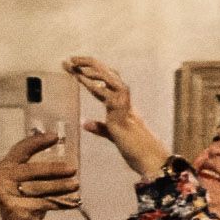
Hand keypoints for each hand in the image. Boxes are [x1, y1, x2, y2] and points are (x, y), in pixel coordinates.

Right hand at [0, 128, 75, 219]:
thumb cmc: (27, 197)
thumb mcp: (29, 179)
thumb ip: (39, 165)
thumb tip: (66, 150)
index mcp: (5, 166)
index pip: (21, 149)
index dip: (37, 142)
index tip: (55, 136)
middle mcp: (2, 178)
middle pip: (31, 170)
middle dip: (54, 169)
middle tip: (73, 168)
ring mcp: (7, 194)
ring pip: (39, 188)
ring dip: (60, 186)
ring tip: (76, 185)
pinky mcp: (16, 208)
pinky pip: (43, 203)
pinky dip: (61, 202)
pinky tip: (74, 201)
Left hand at [66, 56, 169, 177]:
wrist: (151, 160)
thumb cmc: (137, 151)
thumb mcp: (114, 136)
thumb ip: (101, 128)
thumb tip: (85, 123)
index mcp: (121, 106)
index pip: (103, 85)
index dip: (88, 76)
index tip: (73, 69)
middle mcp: (124, 100)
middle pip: (106, 75)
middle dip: (87, 65)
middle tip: (68, 60)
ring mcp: (124, 103)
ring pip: (108, 77)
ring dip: (90, 67)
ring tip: (73, 62)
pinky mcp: (121, 109)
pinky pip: (107, 90)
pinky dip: (95, 81)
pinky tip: (83, 75)